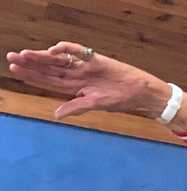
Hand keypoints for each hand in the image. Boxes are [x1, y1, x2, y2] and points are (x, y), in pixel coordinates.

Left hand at [6, 42, 170, 119]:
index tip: (16, 70)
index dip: (32, 75)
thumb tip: (57, 115)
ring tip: (25, 54)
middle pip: (50, 68)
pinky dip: (66, 49)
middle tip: (12, 57)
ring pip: (59, 59)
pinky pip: (78, 51)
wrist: (142, 92)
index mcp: (76, 87)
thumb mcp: (97, 104)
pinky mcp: (96, 59)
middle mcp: (78, 75)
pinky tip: (54, 50)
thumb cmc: (123, 100)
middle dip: (31, 63)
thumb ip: (77, 107)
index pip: (49, 80)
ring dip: (42, 56)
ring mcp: (86, 66)